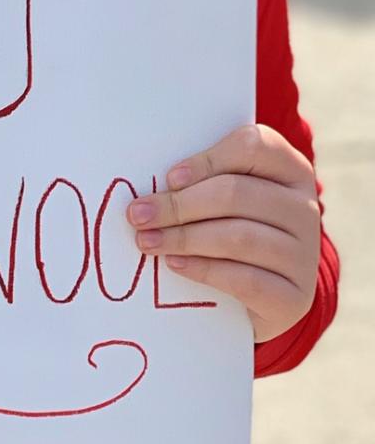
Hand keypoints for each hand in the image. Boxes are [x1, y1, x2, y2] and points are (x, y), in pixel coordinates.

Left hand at [126, 125, 320, 342]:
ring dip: (183, 238)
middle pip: (237, 194)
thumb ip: (203, 181)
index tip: (169, 178)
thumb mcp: (228, 199)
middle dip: (179, 205)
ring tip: (147, 241)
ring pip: (238, 237)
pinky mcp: (295, 297)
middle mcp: (305, 208)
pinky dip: (203, 269)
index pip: (254, 146)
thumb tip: (151, 189)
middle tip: (138, 215)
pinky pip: (244, 278)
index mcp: (290, 169)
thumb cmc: (235, 230)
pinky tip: (175, 264)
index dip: (207, 160)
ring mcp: (305, 254)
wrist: (267, 295)